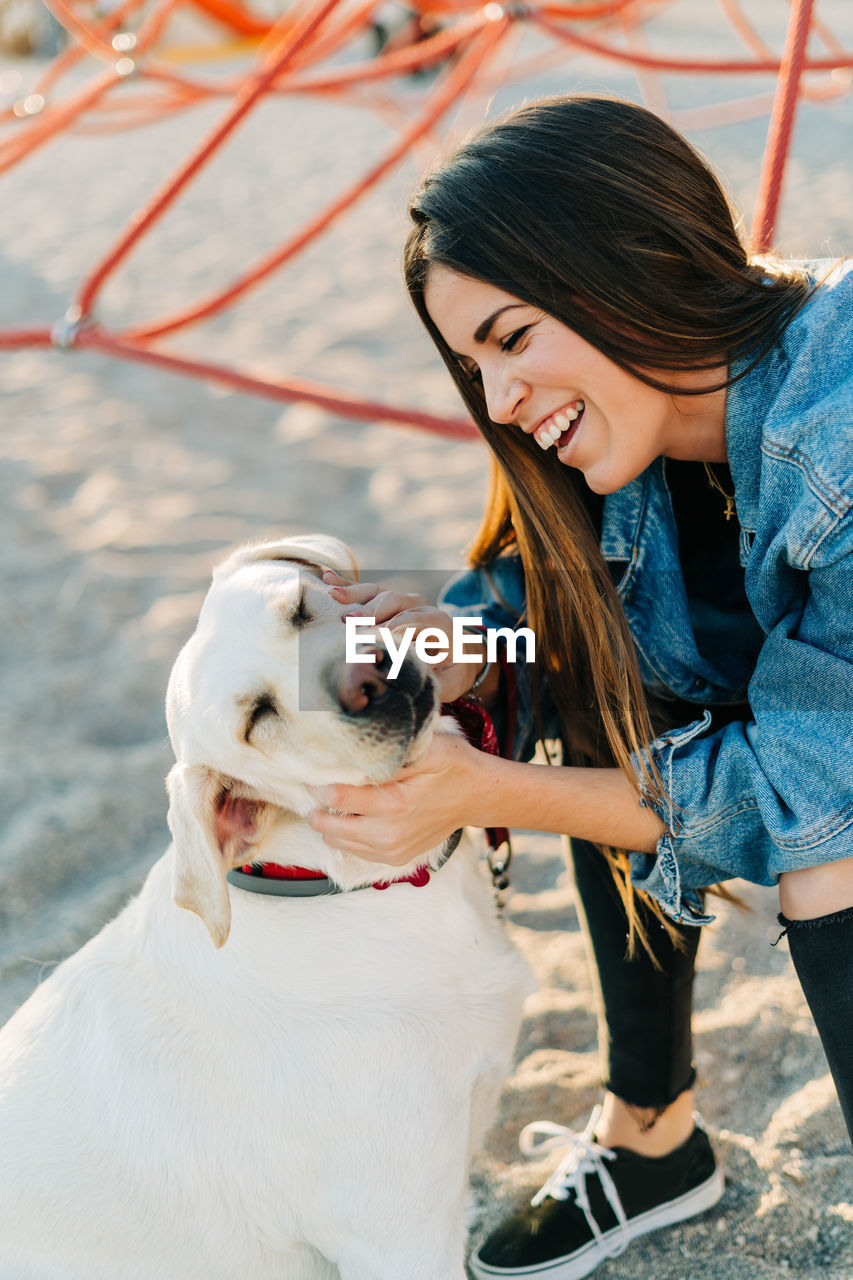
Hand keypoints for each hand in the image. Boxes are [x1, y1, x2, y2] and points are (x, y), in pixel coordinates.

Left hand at [307, 732, 481, 864]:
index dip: (319, 784)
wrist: (476, 796)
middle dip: (317, 808)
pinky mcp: (395, 857)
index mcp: (394, 803)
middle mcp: (389, 833)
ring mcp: (392, 849)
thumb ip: (390, 754)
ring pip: (337, 842)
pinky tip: (353, 817)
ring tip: (334, 803)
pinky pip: (354, 851)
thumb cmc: (452, 766)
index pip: (336, 797)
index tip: (314, 773)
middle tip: (317, 790)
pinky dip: (346, 836)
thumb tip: (353, 754)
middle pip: (328, 827)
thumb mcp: (427, 748)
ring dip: (330, 824)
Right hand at [323, 570, 485, 703]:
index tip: (377, 637)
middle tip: (350, 621)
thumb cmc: (453, 670)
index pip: (415, 620)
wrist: (460, 651)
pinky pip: (366, 590)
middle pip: (394, 601)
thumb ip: (437, 681)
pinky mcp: (387, 602)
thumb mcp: (453, 681)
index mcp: (439, 623)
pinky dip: (346, 585)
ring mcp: (402, 600)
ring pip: (378, 592)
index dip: (396, 627)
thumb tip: (414, 680)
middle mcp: (420, 605)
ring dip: (355, 595)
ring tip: (334, 596)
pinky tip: (327, 579)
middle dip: (372, 611)